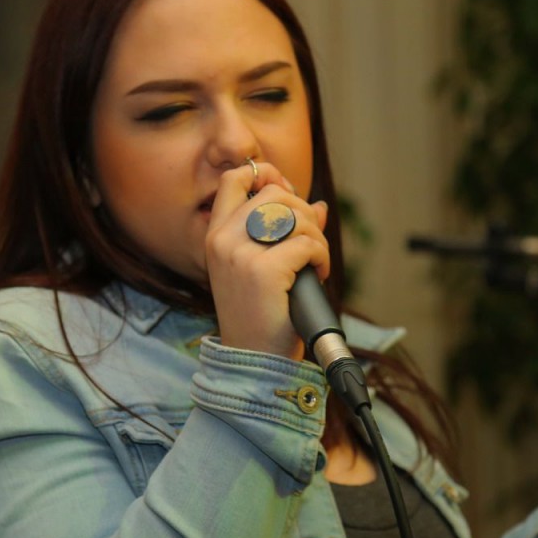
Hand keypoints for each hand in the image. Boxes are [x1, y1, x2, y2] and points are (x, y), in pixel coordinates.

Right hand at [205, 160, 329, 359]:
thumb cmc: (260, 317)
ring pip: (294, 214)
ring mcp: (240, 254)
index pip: (235, 178)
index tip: (291, 199)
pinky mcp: (264, 270)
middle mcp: (222, 240)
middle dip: (303, 212)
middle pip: (274, 192)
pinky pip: (307, 243)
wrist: (254, 361)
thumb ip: (283, 232)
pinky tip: (318, 273)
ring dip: (316, 235)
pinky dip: (322, 256)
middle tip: (309, 243)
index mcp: (215, 236)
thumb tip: (319, 207)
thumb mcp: (263, 268)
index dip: (268, 176)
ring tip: (315, 261)